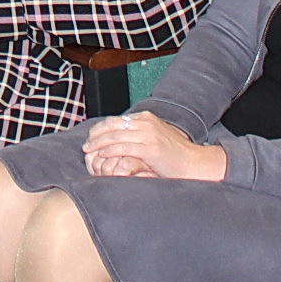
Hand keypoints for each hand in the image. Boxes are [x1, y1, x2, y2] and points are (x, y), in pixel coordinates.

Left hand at [81, 111, 227, 181]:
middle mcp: (145, 123)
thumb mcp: (155, 138)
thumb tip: (120, 139)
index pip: (115, 120)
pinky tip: (102, 156)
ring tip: (89, 151)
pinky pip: (123, 147)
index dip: (100, 129)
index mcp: (146, 118)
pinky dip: (109, 151)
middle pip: (112, 126)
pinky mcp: (149, 148)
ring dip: (98, 144)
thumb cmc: (174, 156)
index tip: (91, 138)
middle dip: (96, 136)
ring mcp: (148, 134)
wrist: (193, 163)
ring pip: (114, 136)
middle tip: (86, 145)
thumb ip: (139, 135)